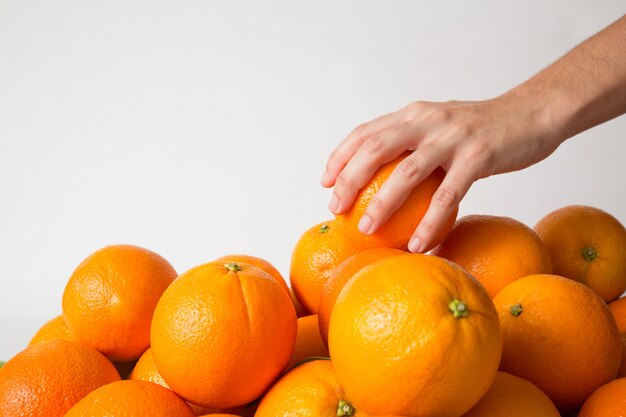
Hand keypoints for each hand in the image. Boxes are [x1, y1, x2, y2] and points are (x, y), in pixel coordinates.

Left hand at [321, 95, 562, 252]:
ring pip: (406, 173)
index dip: (340, 156)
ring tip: (366, 230)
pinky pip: (449, 195)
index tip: (324, 183)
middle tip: (335, 209)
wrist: (532, 114)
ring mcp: (453, 137)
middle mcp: (427, 120)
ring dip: (382, 204)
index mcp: (413, 113)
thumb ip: (411, 143)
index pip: (365, 131)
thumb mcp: (440, 126)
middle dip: (349, 180)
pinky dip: (430, 222)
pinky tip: (419, 245)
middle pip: (375, 148)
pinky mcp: (479, 156)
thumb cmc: (482, 130)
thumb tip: (379, 179)